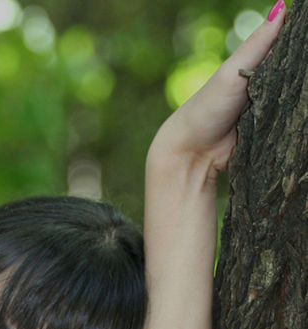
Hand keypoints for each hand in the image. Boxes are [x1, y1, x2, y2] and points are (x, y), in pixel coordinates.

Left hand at [150, 3, 286, 177]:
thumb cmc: (207, 108)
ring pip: (293, 102)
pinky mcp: (268, 135)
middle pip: (293, 77)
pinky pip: (288, 126)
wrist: (192, 152)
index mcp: (255, 68)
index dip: (299, 45)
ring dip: (299, 100)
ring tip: (306, 95)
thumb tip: (282, 5)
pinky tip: (302, 116)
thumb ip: (257, 44)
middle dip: (302, 75)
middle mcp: (264, 88)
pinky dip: (294, 122)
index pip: (287, 50)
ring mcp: (267, 112)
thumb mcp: (233, 72)